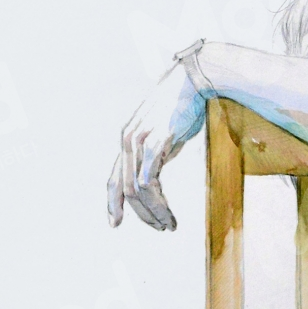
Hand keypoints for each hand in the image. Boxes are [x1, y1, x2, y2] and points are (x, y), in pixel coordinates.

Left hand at [107, 57, 206, 231]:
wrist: (194, 79)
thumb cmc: (184, 104)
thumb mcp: (164, 132)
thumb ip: (156, 152)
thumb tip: (156, 175)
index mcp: (128, 139)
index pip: (115, 178)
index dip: (113, 203)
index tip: (114, 223)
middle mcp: (128, 141)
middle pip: (125, 189)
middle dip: (141, 214)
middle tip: (158, 228)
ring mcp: (140, 141)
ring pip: (137, 190)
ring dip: (152, 213)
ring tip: (167, 226)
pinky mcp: (156, 142)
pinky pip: (150, 182)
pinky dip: (159, 204)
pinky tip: (170, 214)